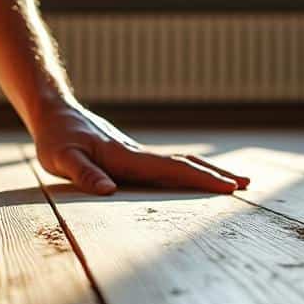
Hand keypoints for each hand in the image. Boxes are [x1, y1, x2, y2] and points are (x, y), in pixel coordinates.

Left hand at [32, 102, 249, 195]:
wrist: (55, 113)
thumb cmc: (55, 138)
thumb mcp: (61, 159)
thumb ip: (83, 174)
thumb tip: (108, 191)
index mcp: (125, 157)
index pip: (170, 169)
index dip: (200, 179)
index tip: (228, 187)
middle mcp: (137, 154)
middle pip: (184, 164)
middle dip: (215, 175)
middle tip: (247, 184)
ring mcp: (137, 154)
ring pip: (178, 164)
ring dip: (207, 172)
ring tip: (235, 181)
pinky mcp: (131, 156)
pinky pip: (166, 166)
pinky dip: (187, 172)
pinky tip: (196, 178)